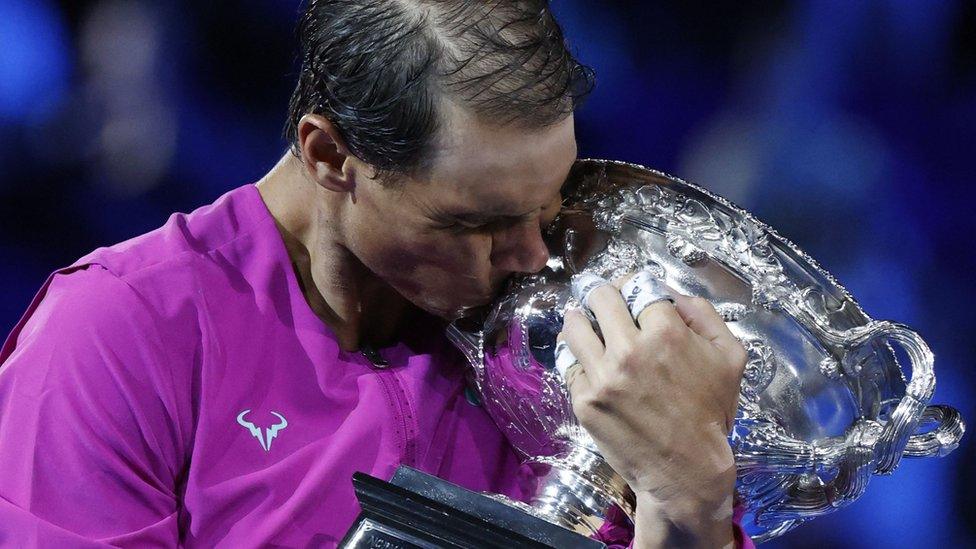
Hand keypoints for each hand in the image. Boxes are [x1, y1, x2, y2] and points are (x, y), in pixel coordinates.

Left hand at [558, 274, 747, 547]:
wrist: (685, 470)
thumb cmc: (710, 413)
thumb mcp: (729, 357)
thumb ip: (704, 315)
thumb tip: (673, 293)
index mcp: (666, 333)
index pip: (637, 286)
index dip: (635, 286)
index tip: (632, 293)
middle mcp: (629, 350)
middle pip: (599, 297)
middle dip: (604, 295)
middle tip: (605, 303)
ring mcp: (601, 376)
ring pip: (573, 326)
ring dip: (580, 319)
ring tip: (584, 322)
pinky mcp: (584, 401)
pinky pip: (570, 364)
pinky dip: (578, 358)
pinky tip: (587, 360)